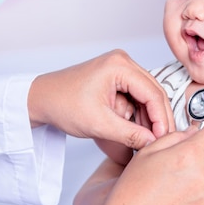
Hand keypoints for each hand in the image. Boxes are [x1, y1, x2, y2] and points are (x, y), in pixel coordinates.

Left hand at [27, 49, 173, 148]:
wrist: (40, 99)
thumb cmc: (61, 104)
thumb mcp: (98, 124)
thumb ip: (129, 134)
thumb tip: (152, 142)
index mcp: (119, 65)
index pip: (153, 93)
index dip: (161, 118)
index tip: (163, 138)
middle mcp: (123, 62)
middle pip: (153, 92)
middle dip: (157, 118)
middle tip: (161, 141)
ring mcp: (120, 68)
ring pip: (146, 95)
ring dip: (147, 117)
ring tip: (147, 139)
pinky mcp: (116, 77)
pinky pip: (136, 96)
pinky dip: (137, 113)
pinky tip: (137, 130)